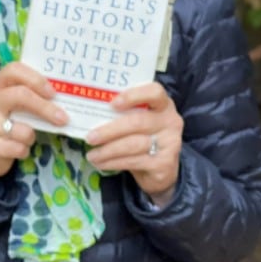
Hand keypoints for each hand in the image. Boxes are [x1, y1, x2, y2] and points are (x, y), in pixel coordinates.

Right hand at [0, 62, 68, 185]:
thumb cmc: (9, 121)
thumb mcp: (16, 104)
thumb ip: (32, 96)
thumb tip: (65, 96)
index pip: (14, 70)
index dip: (36, 79)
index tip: (53, 93)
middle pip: (20, 95)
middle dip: (45, 108)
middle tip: (63, 118)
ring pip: (21, 129)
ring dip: (31, 136)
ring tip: (28, 138)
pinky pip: (16, 148)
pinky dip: (23, 150)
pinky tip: (18, 149)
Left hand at [85, 82, 182, 203]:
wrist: (162, 169)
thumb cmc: (144, 137)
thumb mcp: (139, 120)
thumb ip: (124, 113)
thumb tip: (91, 112)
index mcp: (163, 104)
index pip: (154, 92)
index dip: (133, 96)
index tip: (113, 104)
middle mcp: (170, 121)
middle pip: (137, 122)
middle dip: (110, 130)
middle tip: (90, 137)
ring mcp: (170, 143)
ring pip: (133, 144)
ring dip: (108, 150)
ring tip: (92, 155)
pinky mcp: (164, 164)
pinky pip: (133, 161)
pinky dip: (113, 163)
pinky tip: (101, 163)